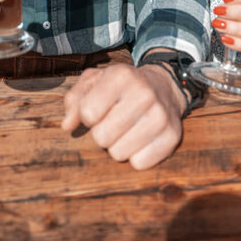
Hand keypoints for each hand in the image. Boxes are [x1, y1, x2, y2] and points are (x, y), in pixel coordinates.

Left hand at [61, 62, 184, 169]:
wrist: (163, 86)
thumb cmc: (121, 86)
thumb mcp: (94, 81)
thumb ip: (74, 99)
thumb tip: (67, 125)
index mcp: (121, 76)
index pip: (88, 113)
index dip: (87, 115)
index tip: (97, 108)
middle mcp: (143, 93)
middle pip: (101, 137)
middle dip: (101, 133)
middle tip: (112, 121)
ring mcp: (160, 116)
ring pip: (118, 154)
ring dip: (117, 146)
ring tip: (126, 129)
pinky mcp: (173, 137)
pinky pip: (139, 164)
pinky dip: (136, 156)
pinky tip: (141, 139)